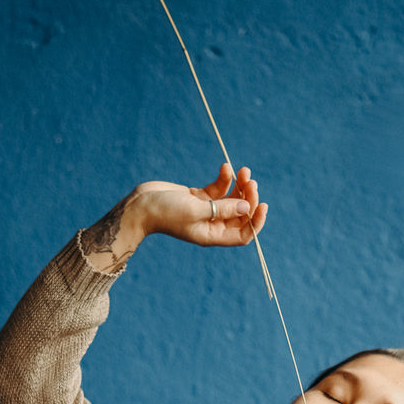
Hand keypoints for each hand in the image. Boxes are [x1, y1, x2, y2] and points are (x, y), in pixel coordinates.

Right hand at [132, 163, 266, 247]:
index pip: (243, 234)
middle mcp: (212, 225)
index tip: (262, 205)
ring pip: (232, 199)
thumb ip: (222, 209)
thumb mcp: (196, 210)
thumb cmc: (165, 212)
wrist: (140, 205)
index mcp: (213, 235)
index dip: (256, 222)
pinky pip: (219, 189)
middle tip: (250, 181)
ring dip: (239, 185)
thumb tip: (247, 208)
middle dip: (249, 197)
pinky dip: (224, 179)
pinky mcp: (198, 197)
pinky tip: (225, 167)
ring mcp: (206, 211)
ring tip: (242, 170)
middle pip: (240, 214)